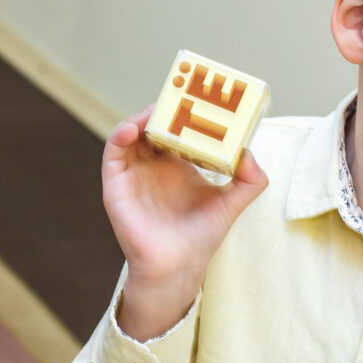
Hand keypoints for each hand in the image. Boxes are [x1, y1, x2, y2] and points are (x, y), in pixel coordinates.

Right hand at [101, 110, 270, 340]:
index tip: (196, 96)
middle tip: (176, 95)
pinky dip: (119, 136)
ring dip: (139, 118)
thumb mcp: (232, 204)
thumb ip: (249, 180)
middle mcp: (154, 167)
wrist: (177, 267)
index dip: (183, 112)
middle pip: (153, 126)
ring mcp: (133, 175)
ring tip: (154, 110)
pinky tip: (133, 128)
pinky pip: (112, 153)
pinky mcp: (116, 186)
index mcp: (178, 166)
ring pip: (131, 134)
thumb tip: (249, 153)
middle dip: (162, 109)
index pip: (177, 129)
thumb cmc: (200, 238)